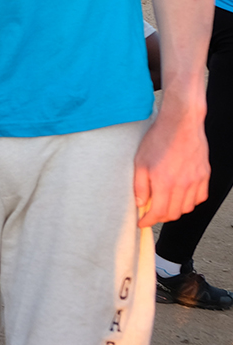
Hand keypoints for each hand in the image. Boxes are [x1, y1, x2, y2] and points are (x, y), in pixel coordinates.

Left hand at [133, 96, 209, 227]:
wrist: (181, 123)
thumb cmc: (158, 139)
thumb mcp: (140, 161)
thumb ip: (140, 186)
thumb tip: (140, 204)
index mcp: (164, 182)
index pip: (158, 213)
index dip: (148, 221)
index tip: (141, 222)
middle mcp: (182, 185)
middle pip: (173, 214)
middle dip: (160, 217)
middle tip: (151, 213)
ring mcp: (196, 181)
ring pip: (187, 208)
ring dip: (175, 210)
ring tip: (165, 203)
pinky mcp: (205, 175)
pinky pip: (200, 198)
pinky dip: (190, 201)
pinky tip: (181, 195)